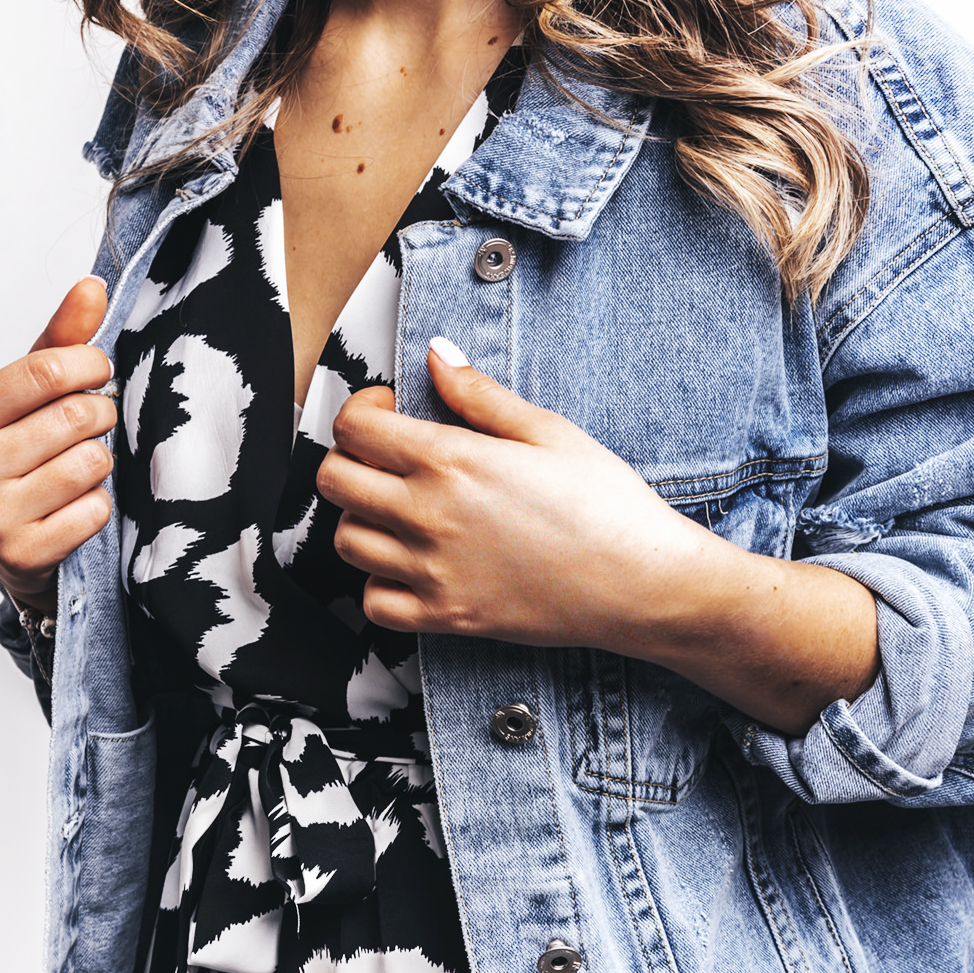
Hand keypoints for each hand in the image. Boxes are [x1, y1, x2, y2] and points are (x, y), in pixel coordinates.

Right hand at [0, 278, 117, 615]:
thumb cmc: (22, 458)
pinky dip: (98, 506)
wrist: (10, 545)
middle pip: (75, 416)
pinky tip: (75, 508)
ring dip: (101, 462)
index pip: (44, 370)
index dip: (89, 365)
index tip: (96, 371)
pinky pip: (95, 511)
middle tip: (91, 425)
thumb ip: (61, 342)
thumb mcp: (31, 396)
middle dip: (100, 415)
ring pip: (91, 463)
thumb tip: (91, 286)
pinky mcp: (22, 556)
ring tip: (79, 468)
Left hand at [318, 341, 701, 652]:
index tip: (389, 413)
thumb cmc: (604, 505)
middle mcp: (429, 516)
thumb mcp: (547, 430)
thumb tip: (436, 355)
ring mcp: (432, 571)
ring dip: (363, 519)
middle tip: (386, 459)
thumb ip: (479, 394)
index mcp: (451, 461)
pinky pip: (374, 603)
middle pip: (334, 480)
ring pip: (346, 541)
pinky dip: (380, 583)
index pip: (354, 427)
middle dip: (352, 459)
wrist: (638, 582)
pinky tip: (411, 564)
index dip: (362, 411)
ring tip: (400, 510)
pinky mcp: (445, 617)